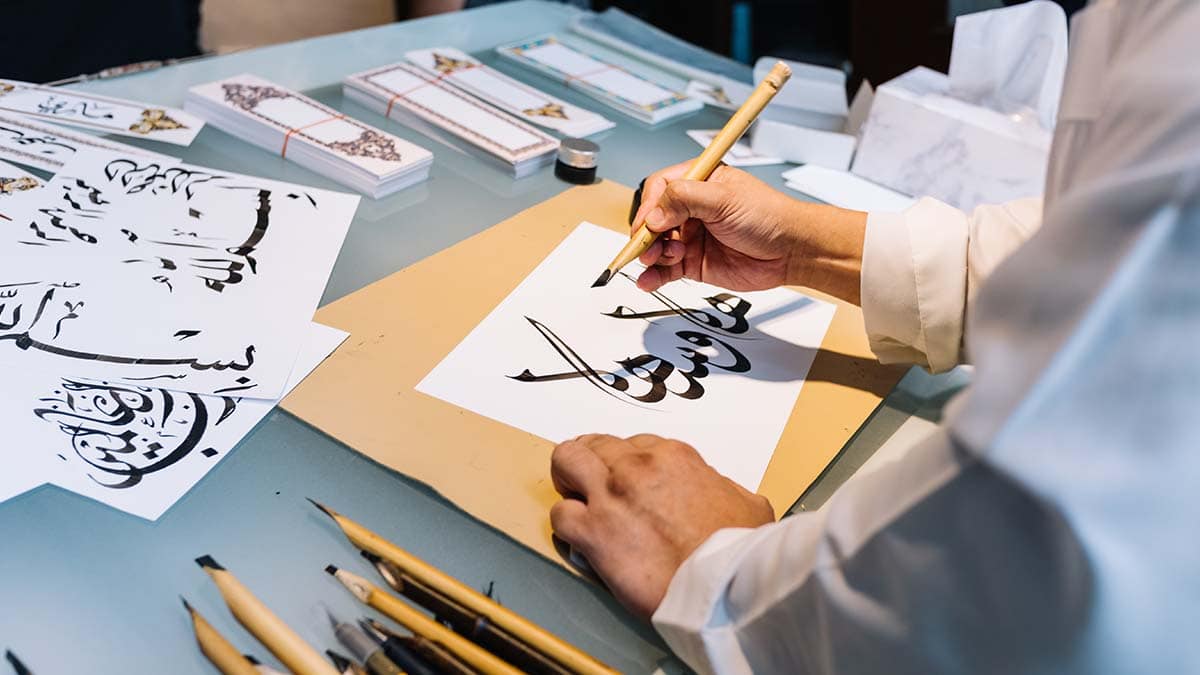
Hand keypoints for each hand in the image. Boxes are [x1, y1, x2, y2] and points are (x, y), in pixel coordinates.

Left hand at [549, 434, 774, 618]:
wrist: (722, 586)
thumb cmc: (738, 551)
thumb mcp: (748, 504)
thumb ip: (724, 489)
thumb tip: (719, 492)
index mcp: (674, 457)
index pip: (636, 444)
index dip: (628, 461)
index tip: (629, 478)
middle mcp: (637, 467)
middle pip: (596, 445)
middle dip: (592, 461)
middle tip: (592, 482)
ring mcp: (611, 496)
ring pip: (567, 461)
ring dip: (567, 477)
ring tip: (573, 495)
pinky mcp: (593, 532)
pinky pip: (560, 515)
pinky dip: (565, 523)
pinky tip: (577, 534)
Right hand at [632, 161, 867, 304]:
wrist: (791, 251)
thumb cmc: (768, 216)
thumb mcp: (724, 199)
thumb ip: (685, 199)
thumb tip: (654, 214)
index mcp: (698, 182)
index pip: (660, 189)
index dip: (649, 207)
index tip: (648, 224)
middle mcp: (691, 209)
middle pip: (652, 220)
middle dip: (646, 235)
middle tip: (648, 248)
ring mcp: (691, 237)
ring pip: (656, 246)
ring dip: (651, 255)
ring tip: (660, 260)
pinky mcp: (694, 263)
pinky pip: (665, 270)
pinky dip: (653, 276)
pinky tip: (647, 280)